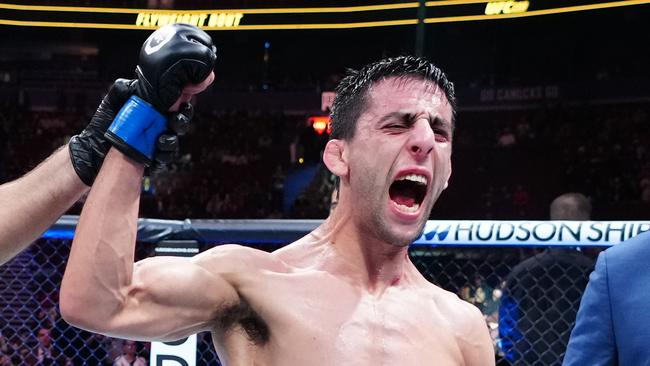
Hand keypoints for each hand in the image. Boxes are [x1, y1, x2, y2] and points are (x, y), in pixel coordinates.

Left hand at [69, 79, 198, 184]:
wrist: (94, 149)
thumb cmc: (104, 123)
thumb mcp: (113, 99)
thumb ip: (127, 88)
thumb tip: (141, 82)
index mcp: (152, 108)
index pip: (175, 102)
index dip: (182, 100)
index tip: (182, 100)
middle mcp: (157, 124)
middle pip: (180, 120)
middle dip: (180, 120)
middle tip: (173, 121)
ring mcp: (157, 141)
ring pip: (175, 139)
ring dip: (171, 139)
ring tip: (160, 140)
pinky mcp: (154, 157)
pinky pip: (166, 156)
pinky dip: (163, 154)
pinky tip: (155, 152)